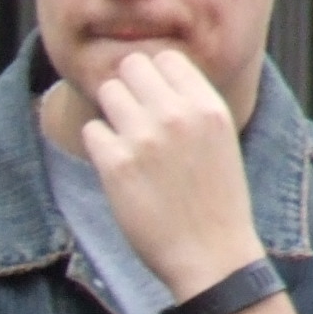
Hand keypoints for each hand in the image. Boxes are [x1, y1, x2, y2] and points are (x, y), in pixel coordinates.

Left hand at [79, 50, 267, 298]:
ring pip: (108, 93)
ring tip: (126, 143)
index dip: (154, 76)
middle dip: (128, 88)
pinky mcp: (116, 164)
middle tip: (133, 120)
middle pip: (132, 66)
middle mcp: (177, 114)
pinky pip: (91, 131)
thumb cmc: (216, 202)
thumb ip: (192, 107)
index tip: (152, 100)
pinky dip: (100, 146)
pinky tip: (117, 167)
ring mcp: (144, 138)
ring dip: (111, 114)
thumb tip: (155, 78)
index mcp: (208, 106)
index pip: (166, 58)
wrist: (212, 255)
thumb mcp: (221, 139)